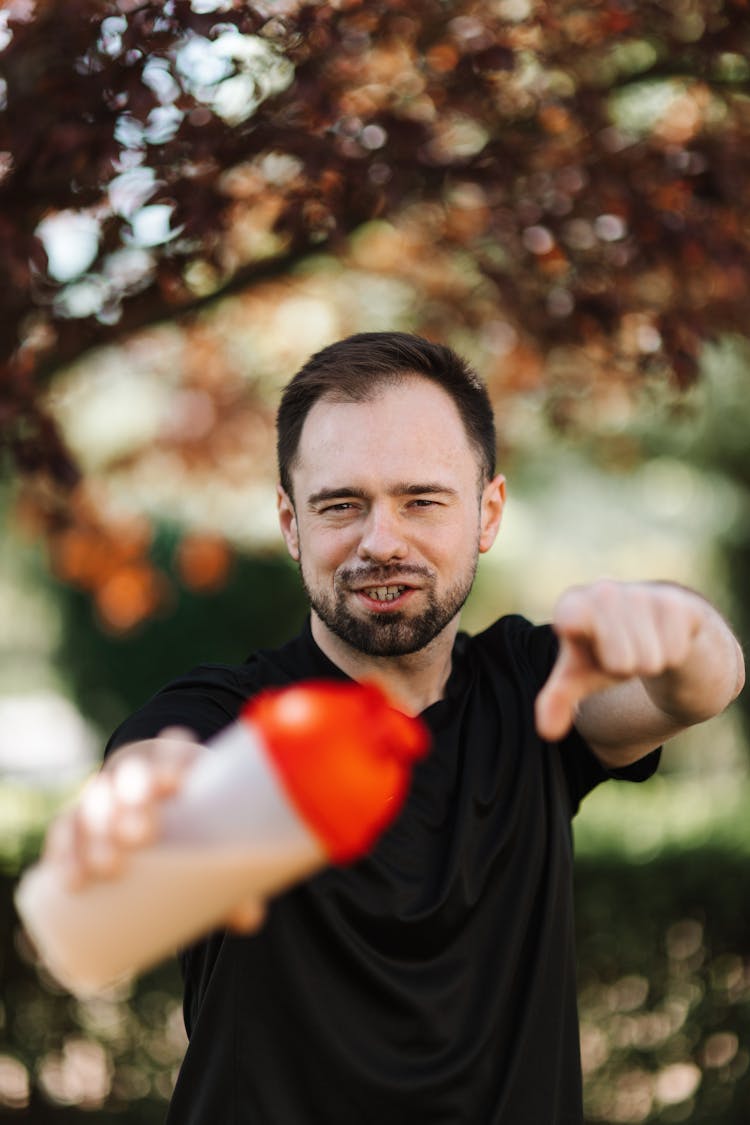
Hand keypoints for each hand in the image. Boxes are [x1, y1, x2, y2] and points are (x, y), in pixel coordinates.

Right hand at [42, 727, 266, 934]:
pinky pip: (64, 828)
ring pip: (93, 800)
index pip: (173, 748)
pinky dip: (63, 853)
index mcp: (176, 763)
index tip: (175, 787)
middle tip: (139, 837)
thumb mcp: (212, 848)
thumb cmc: (195, 832)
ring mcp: (104, 793)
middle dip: (132, 802)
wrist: (153, 824)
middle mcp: (136, 771)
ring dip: (95, 831)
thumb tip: (250, 917)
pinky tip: (67, 878)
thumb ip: (234, 880)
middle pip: (130, 775)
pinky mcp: (78, 820)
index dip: (171, 760)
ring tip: (105, 869)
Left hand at [534, 581, 707, 740]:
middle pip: (619, 664)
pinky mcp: (676, 603)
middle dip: (623, 669)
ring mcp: (640, 593)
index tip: (570, 628)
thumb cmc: (609, 651)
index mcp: (573, 606)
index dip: (574, 627)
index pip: (570, 620)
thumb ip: (558, 698)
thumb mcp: (579, 675)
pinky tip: (664, 638)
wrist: (656, 628)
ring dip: (648, 664)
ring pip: (649, 662)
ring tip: (642, 645)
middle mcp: (604, 591)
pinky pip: (674, 653)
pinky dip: (671, 656)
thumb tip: (547, 732)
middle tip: (622, 653)